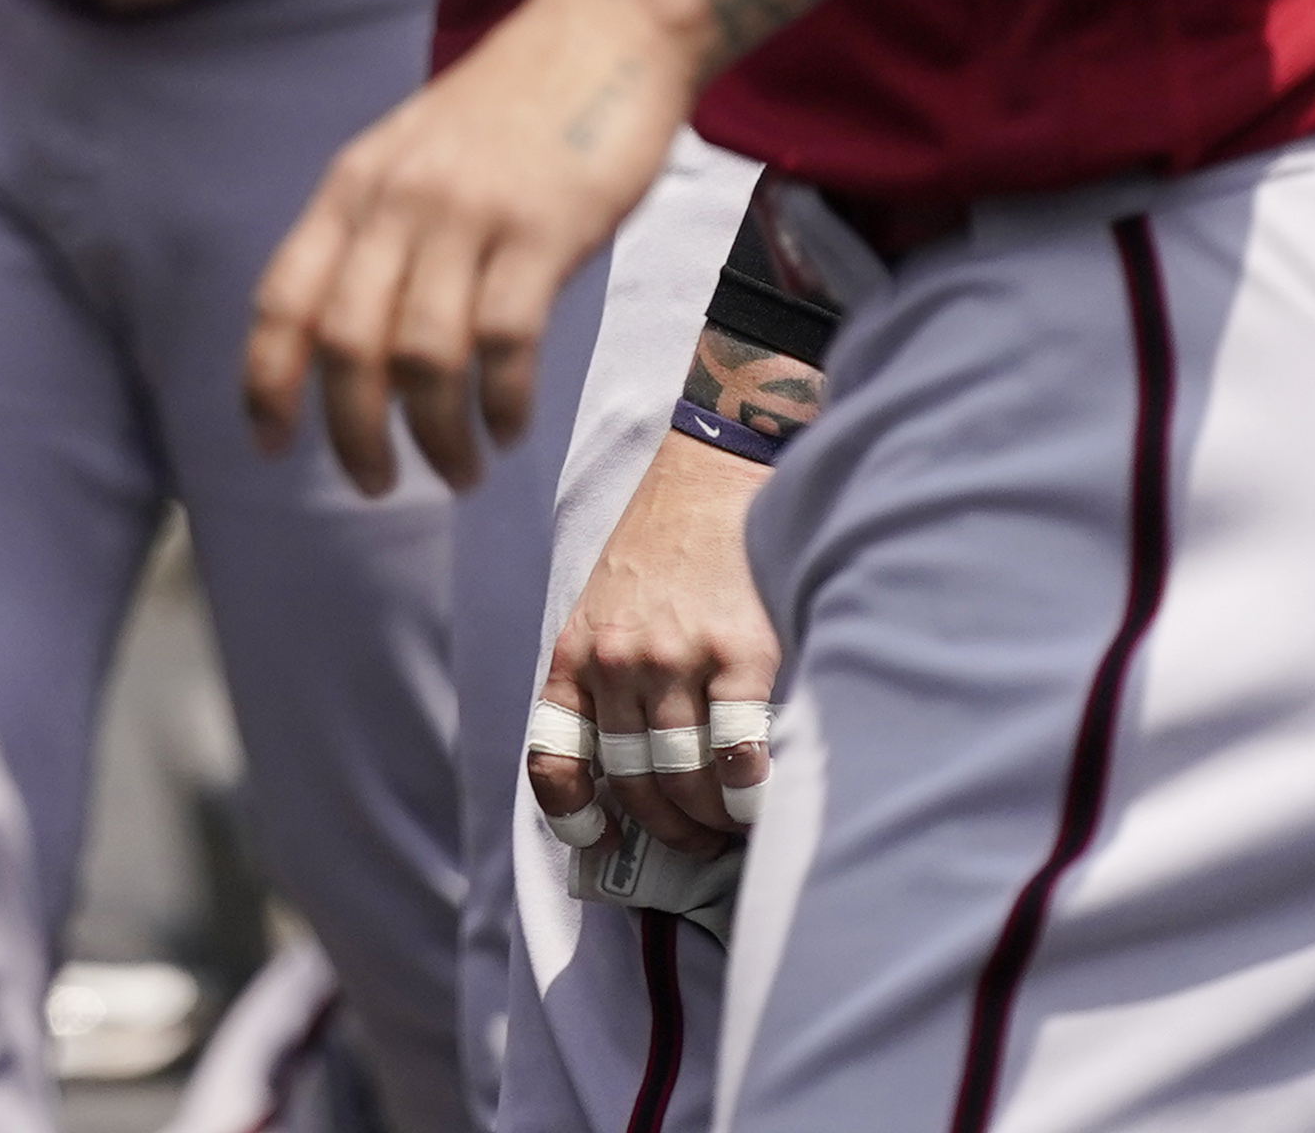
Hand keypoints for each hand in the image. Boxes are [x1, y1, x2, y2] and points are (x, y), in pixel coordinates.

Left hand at [245, 0, 698, 492]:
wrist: (608, 30)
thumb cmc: (516, 106)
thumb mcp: (415, 153)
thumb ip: (382, 230)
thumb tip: (357, 343)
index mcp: (354, 184)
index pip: (283, 298)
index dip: (266, 382)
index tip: (270, 445)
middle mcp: (396, 200)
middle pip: (345, 345)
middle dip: (352, 434)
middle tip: (376, 485)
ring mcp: (468, 213)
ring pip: (422, 357)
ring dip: (434, 434)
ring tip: (455, 471)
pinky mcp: (543, 229)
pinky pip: (504, 342)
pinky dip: (499, 402)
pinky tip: (507, 429)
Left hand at [532, 427, 784, 860]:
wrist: (713, 472)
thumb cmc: (661, 547)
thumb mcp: (603, 607)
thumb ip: (607, 679)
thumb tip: (634, 774)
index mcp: (578, 654)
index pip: (554, 757)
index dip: (574, 816)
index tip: (601, 842)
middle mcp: (619, 660)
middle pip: (635, 782)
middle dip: (667, 829)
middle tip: (698, 842)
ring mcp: (678, 657)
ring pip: (686, 777)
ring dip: (712, 820)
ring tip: (732, 826)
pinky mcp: (740, 652)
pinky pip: (739, 748)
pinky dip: (749, 789)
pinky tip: (760, 799)